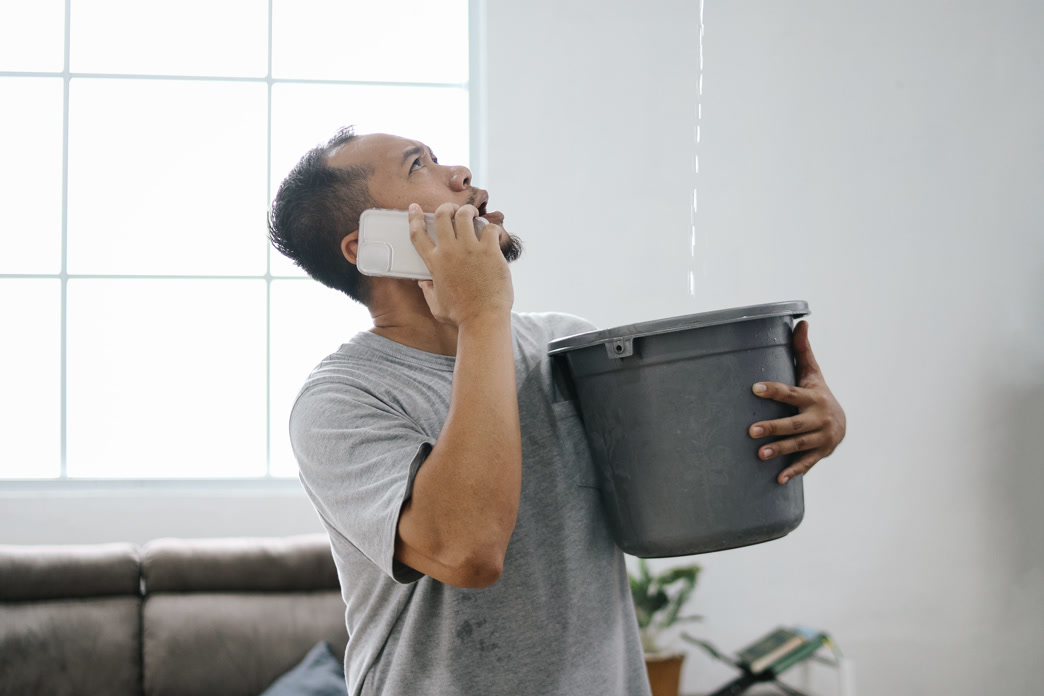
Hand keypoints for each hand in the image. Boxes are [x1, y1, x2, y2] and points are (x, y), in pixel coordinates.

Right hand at [408, 202, 513, 325]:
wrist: (483, 320)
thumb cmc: (460, 316)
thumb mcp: (436, 305)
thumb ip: (428, 291)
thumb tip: (423, 282)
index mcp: (435, 263)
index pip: (418, 234)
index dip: (414, 218)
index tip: (415, 208)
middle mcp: (450, 252)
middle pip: (442, 215)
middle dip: (447, 207)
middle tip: (454, 210)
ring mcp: (470, 250)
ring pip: (465, 215)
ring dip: (469, 211)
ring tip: (473, 216)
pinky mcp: (490, 251)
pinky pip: (490, 228)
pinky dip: (492, 229)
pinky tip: (494, 236)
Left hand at [748, 321, 845, 483]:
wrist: (842, 423)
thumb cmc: (817, 393)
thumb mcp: (812, 373)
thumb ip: (803, 350)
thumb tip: (801, 321)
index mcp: (812, 397)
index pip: (790, 393)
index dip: (773, 390)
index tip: (754, 388)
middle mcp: (818, 418)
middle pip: (794, 424)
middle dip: (773, 427)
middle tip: (750, 431)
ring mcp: (821, 438)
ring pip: (799, 445)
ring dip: (780, 450)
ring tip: (759, 454)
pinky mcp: (821, 454)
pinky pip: (807, 463)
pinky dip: (794, 471)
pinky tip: (778, 480)